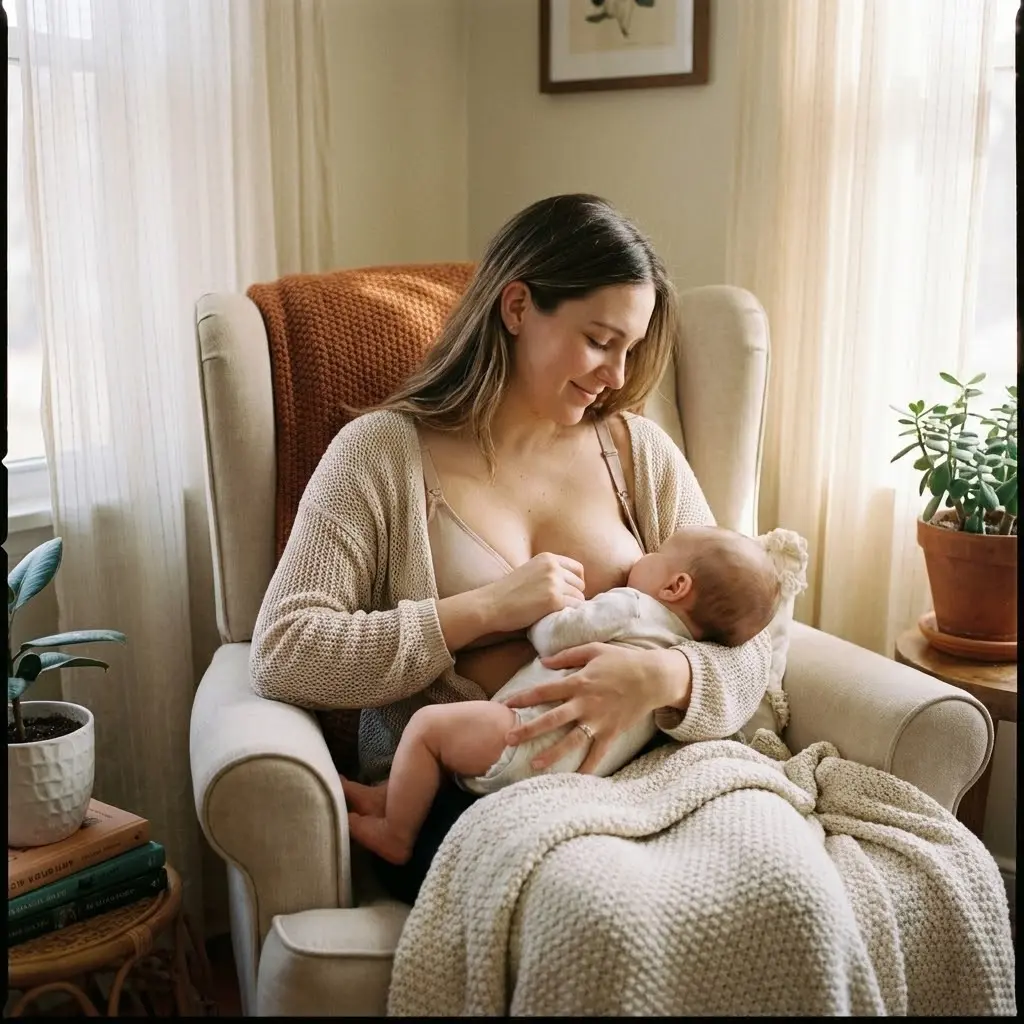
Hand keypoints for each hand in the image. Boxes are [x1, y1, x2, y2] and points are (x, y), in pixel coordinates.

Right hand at [481, 553, 585, 633]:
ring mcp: (554, 583)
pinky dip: (567, 615)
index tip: (568, 594)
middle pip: (580, 584)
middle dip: (573, 596)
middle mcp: (553, 567)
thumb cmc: (508, 593)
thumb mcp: (530, 572)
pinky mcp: (554, 600)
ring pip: (579, 597)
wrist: (491, 605)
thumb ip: (549, 573)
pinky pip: (574, 608)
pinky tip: (554, 617)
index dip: (576, 583)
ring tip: (554, 613)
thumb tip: (574, 585)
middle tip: (559, 607)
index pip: (578, 569)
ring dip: (570, 607)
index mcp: (548, 558)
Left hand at [502, 644, 691, 774]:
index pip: (544, 691)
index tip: (506, 704)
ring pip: (571, 741)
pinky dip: (588, 768)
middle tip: (507, 739)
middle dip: (528, 730)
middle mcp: (585, 703)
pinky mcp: (612, 732)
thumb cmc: (622, 660)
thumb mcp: (594, 650)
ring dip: (552, 754)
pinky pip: (598, 753)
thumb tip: (542, 661)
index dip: (523, 697)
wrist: (653, 677)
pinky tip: (575, 780)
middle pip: (551, 719)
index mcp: (579, 682)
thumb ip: (567, 656)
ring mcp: (599, 720)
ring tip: (533, 765)